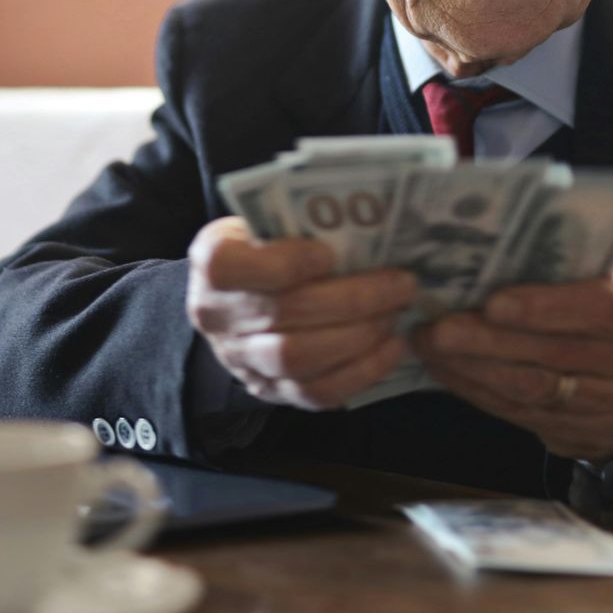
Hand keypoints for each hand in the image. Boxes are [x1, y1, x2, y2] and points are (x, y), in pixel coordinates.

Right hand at [186, 217, 416, 409]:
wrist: (237, 300)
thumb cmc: (264, 248)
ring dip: (359, 336)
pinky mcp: (270, 391)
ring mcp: (241, 360)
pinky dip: (361, 371)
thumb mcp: (265, 221)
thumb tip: (366, 219)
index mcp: (212, 262)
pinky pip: (316, 393)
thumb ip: (299, 221)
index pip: (231, 266)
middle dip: (352, 299)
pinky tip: (392, 346)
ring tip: (396, 312)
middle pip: (283, 313)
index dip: (285, 262)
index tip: (331, 254)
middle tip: (400, 283)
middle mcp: (216, 316)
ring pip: (299, 359)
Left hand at [410, 271, 612, 462]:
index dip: (546, 306)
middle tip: (439, 326)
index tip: (493, 302)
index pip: (602, 307)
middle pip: (558, 353)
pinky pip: (522, 414)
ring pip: (535, 390)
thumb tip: (486, 262)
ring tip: (431, 346)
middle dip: (489, 340)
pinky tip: (448, 371)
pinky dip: (478, 391)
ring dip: (474, 368)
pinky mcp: (587, 438)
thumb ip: (570, 277)